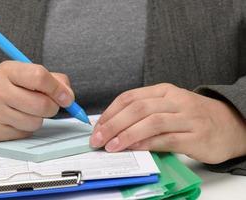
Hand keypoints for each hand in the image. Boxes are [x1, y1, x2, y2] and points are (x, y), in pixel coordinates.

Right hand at [0, 61, 73, 140]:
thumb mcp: (18, 72)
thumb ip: (48, 78)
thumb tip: (68, 95)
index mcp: (6, 71)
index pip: (39, 77)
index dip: (58, 89)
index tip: (67, 97)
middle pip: (42, 105)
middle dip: (52, 107)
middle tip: (47, 105)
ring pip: (36, 123)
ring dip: (37, 119)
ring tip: (24, 111)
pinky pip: (24, 134)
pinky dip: (25, 128)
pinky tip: (14, 120)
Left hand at [90, 83, 245, 163]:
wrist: (230, 124)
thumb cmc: (192, 116)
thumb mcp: (168, 106)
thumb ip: (144, 114)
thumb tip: (113, 128)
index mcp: (164, 91)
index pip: (129, 97)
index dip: (110, 113)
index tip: (97, 127)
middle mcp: (175, 100)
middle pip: (137, 108)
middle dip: (113, 124)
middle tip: (98, 139)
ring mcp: (187, 117)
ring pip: (151, 122)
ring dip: (127, 135)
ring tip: (112, 146)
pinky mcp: (197, 136)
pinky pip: (167, 139)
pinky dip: (148, 144)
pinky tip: (135, 149)